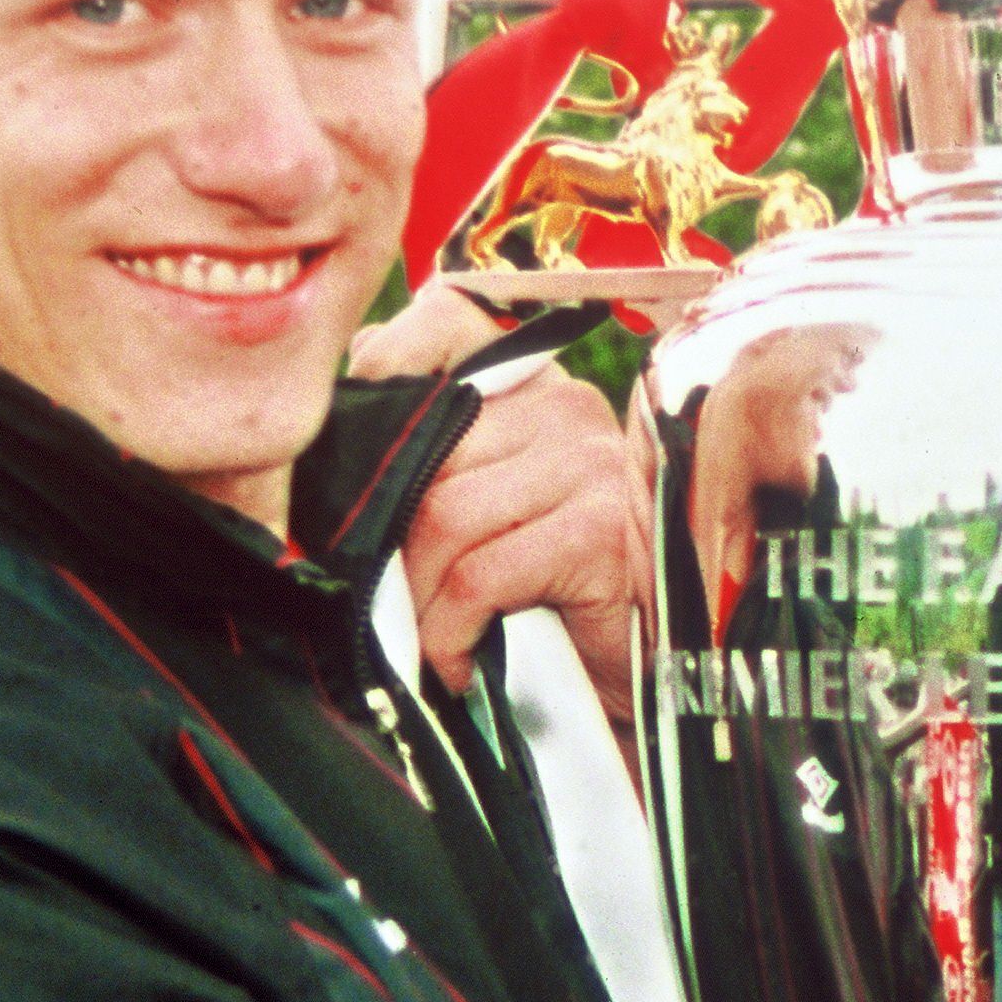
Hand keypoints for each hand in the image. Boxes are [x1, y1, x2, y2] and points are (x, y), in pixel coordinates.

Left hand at [347, 292, 645, 706]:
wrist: (645, 680)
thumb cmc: (557, 597)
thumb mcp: (493, 509)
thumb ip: (440, 448)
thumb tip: (357, 378)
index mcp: (541, 387)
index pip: (450, 321)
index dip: (389, 358)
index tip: (356, 430)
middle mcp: (571, 409)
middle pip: (427, 451)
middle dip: (388, 536)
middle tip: (386, 596)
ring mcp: (590, 468)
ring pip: (444, 517)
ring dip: (417, 598)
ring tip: (427, 639)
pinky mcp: (598, 534)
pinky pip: (479, 578)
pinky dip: (449, 634)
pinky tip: (460, 663)